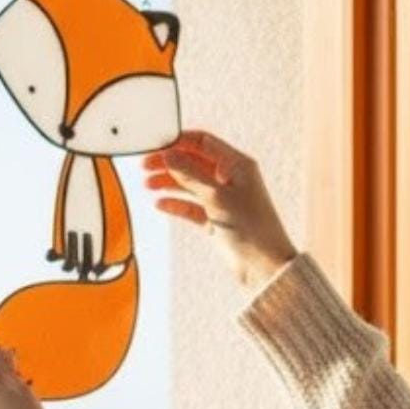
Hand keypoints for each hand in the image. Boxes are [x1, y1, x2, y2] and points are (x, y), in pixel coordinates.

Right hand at [141, 130, 296, 291]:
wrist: (264, 267)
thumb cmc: (251, 228)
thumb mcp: (216, 196)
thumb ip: (190, 174)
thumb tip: (168, 155)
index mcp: (237, 165)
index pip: (204, 142)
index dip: (179, 141)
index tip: (156, 145)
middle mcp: (230, 179)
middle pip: (193, 163)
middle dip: (169, 163)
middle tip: (145, 166)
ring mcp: (222, 199)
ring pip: (190, 185)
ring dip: (169, 183)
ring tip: (148, 185)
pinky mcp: (216, 220)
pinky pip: (191, 207)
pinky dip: (176, 204)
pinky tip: (160, 204)